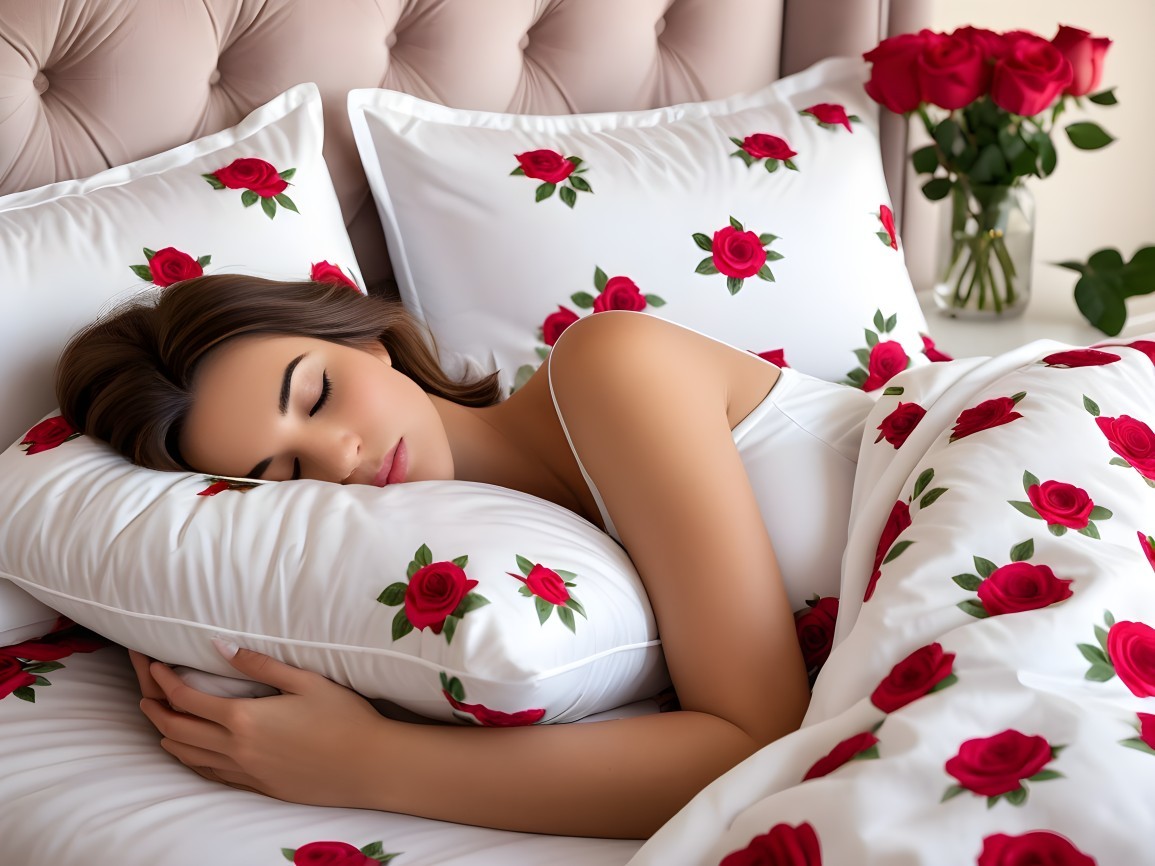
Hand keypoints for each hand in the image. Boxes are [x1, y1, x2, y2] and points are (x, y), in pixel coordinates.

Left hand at [132, 645, 389, 808]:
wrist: (368, 765)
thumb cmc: (343, 717)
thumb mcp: (306, 680)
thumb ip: (259, 664)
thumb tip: (220, 646)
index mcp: (244, 718)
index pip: (187, 699)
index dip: (164, 681)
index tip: (153, 665)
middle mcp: (236, 749)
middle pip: (177, 731)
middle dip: (155, 708)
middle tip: (146, 691)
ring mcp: (245, 772)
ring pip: (188, 756)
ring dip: (167, 736)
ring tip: (160, 719)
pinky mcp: (257, 787)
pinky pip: (209, 774)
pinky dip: (190, 759)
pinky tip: (192, 751)